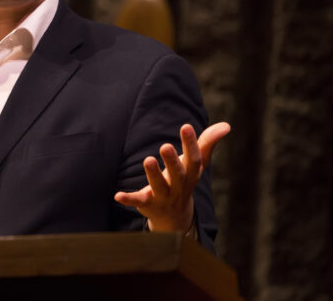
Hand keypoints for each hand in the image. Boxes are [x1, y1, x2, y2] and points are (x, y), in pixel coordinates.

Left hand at [114, 121, 229, 232]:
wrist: (175, 218)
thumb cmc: (184, 181)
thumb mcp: (195, 165)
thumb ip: (207, 144)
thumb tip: (226, 125)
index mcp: (190, 175)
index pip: (194, 160)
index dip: (191, 143)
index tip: (186, 126)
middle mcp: (179, 186)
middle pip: (177, 174)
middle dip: (172, 161)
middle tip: (165, 146)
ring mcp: (163, 197)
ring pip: (158, 186)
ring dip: (153, 174)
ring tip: (148, 159)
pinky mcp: (147, 204)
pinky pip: (138, 202)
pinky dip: (128, 200)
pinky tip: (117, 195)